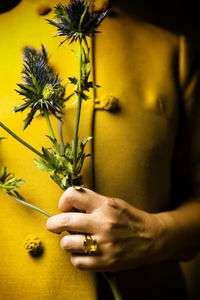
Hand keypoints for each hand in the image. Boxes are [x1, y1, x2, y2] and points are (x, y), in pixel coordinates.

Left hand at [46, 187, 162, 271]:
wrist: (152, 238)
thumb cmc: (129, 218)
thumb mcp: (112, 202)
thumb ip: (91, 197)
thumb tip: (74, 185)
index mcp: (105, 205)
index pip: (72, 195)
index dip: (63, 201)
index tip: (66, 208)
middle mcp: (104, 223)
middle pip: (64, 221)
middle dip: (53, 224)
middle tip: (54, 225)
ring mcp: (105, 244)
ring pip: (66, 244)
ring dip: (67, 242)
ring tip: (74, 240)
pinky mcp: (106, 262)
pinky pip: (77, 261)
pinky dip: (76, 258)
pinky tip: (83, 253)